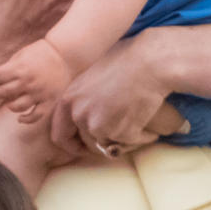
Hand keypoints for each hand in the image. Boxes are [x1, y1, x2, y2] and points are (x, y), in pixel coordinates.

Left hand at [0, 39, 72, 123]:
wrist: (67, 55)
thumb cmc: (42, 52)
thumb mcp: (22, 54)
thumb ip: (10, 66)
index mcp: (20, 68)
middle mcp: (28, 82)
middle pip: (3, 92)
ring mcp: (39, 93)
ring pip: (16, 106)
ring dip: (8, 105)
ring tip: (6, 102)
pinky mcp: (49, 101)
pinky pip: (35, 115)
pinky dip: (26, 119)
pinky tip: (20, 118)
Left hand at [49, 32, 181, 154]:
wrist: (150, 63)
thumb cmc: (125, 62)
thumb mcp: (92, 78)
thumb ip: (83, 100)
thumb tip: (87, 125)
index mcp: (68, 100)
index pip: (60, 135)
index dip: (73, 145)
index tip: (85, 147)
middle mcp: (79, 115)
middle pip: (87, 143)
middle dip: (104, 141)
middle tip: (121, 134)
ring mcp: (98, 125)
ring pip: (110, 146)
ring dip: (125, 139)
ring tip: (138, 122)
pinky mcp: (120, 133)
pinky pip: (132, 143)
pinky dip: (143, 137)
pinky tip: (150, 125)